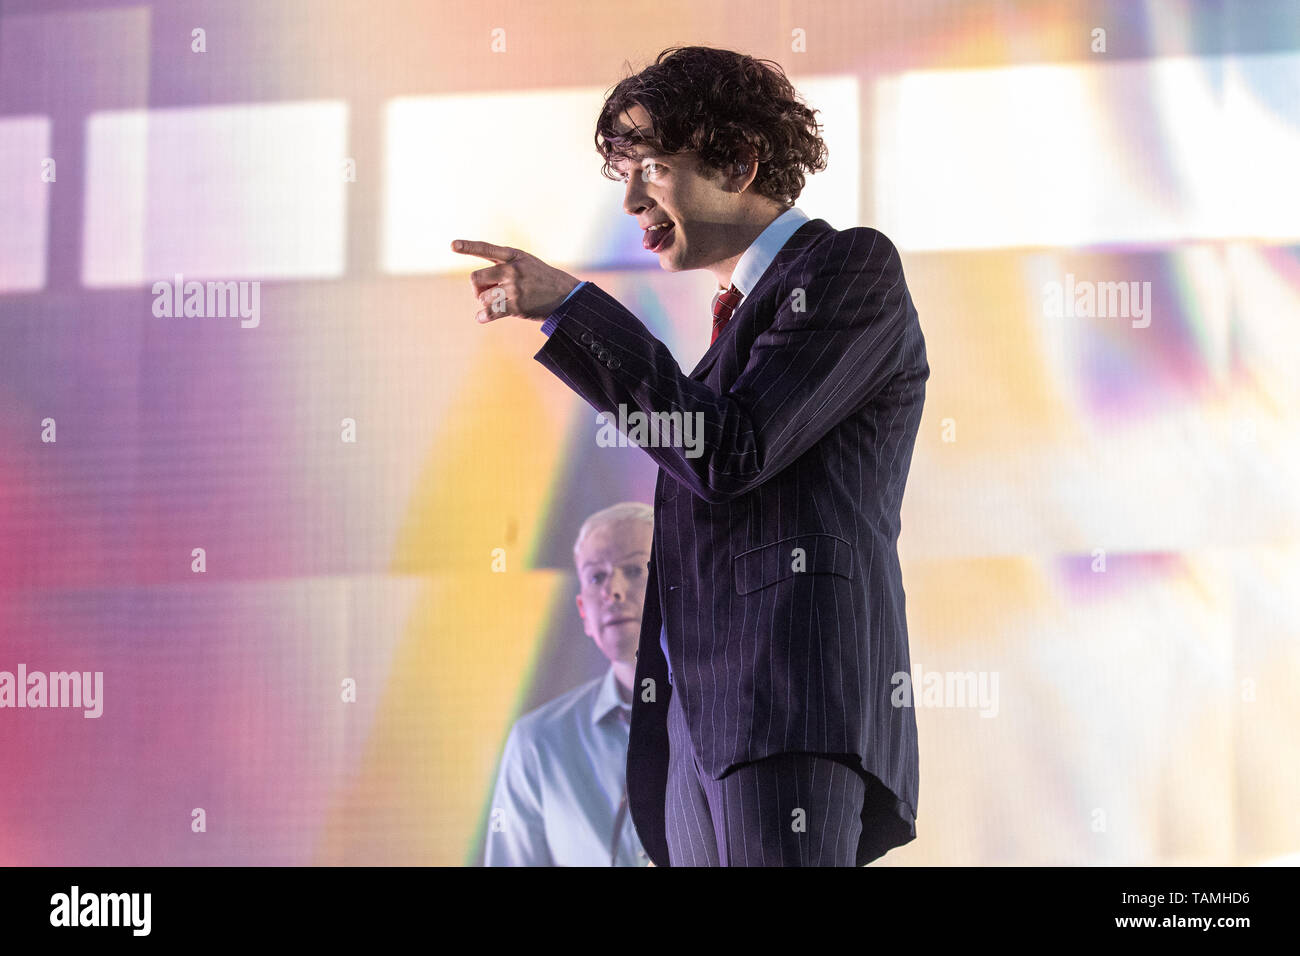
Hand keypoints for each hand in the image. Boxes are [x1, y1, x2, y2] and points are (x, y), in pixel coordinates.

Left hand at [451, 239, 579, 323]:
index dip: (468, 247)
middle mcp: (512, 270)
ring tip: (499, 301)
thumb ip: (502, 264)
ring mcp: (514, 289)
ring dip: (486, 302)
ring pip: (482, 298)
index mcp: (513, 255)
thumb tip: (476, 281)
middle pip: (475, 278)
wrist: (564, 294)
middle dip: (477, 288)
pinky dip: (483, 316)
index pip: (487, 249)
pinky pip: (489, 313)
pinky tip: (483, 316)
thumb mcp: (525, 261)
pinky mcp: (516, 307)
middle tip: (486, 291)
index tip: (452, 245)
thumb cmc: (540, 277)